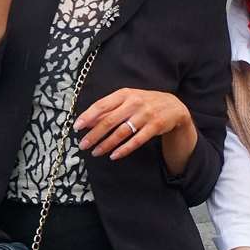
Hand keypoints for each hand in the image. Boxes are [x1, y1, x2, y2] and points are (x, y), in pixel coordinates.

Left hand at [75, 87, 192, 160]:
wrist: (173, 106)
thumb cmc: (144, 103)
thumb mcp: (127, 100)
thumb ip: (109, 108)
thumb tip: (88, 120)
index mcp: (124, 94)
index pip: (102, 105)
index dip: (88, 116)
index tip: (77, 127)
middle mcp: (134, 103)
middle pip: (109, 120)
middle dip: (94, 134)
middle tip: (83, 145)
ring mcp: (145, 115)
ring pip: (121, 132)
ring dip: (106, 144)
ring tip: (95, 152)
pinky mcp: (155, 127)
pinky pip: (136, 141)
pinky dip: (124, 149)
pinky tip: (114, 155)